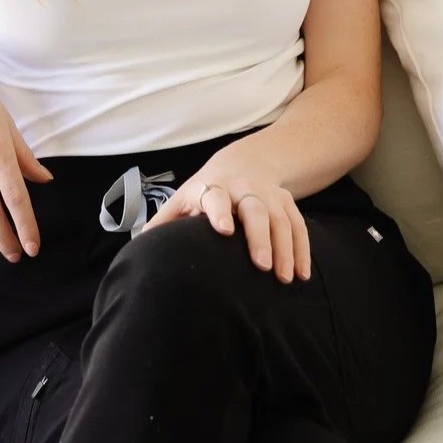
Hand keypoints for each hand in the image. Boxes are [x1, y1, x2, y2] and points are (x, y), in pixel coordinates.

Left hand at [140, 137, 311, 281]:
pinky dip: (302, 248)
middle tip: (262, 266)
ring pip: (280, 218)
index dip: (219, 212)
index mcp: (212, 188)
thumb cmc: (205, 191)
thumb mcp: (183, 199)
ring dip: (285, 248)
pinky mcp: (286, 202)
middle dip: (259, 237)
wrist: (242, 164)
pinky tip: (302, 273)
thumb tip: (140, 246)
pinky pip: (298, 224)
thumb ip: (164, 222)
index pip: (215, 197)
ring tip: (285, 278)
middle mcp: (243, 188)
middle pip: (255, 209)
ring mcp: (268, 194)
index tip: (224, 231)